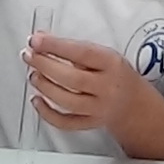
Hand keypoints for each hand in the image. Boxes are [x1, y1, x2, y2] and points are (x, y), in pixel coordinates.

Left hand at [24, 35, 163, 137]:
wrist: (135, 104)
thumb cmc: (116, 75)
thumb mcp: (104, 55)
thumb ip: (74, 49)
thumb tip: (42, 39)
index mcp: (111, 64)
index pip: (81, 53)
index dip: (55, 46)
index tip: (36, 40)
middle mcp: (107, 88)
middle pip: (72, 79)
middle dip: (45, 65)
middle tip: (29, 56)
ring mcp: (99, 108)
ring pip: (67, 101)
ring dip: (45, 87)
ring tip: (33, 74)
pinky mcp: (91, 123)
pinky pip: (66, 123)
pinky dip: (47, 113)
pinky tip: (37, 100)